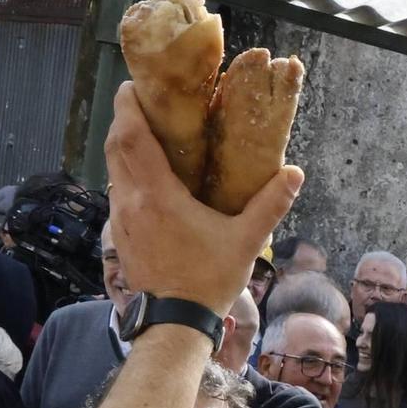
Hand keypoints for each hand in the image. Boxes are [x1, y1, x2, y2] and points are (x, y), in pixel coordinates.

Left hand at [103, 82, 301, 313]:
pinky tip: (147, 175)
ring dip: (123, 144)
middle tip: (144, 101)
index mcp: (158, 195)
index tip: (137, 85)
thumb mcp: (246, 241)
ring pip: (112, 167)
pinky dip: (125, 171)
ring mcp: (120, 217)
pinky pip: (117, 189)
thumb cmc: (209, 280)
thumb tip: (294, 173)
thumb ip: (269, 205)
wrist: (175, 322)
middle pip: (114, 145)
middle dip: (124, 118)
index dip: (129, 106)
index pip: (132, 136)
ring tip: (146, 132)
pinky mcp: (119, 233)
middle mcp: (131, 200)